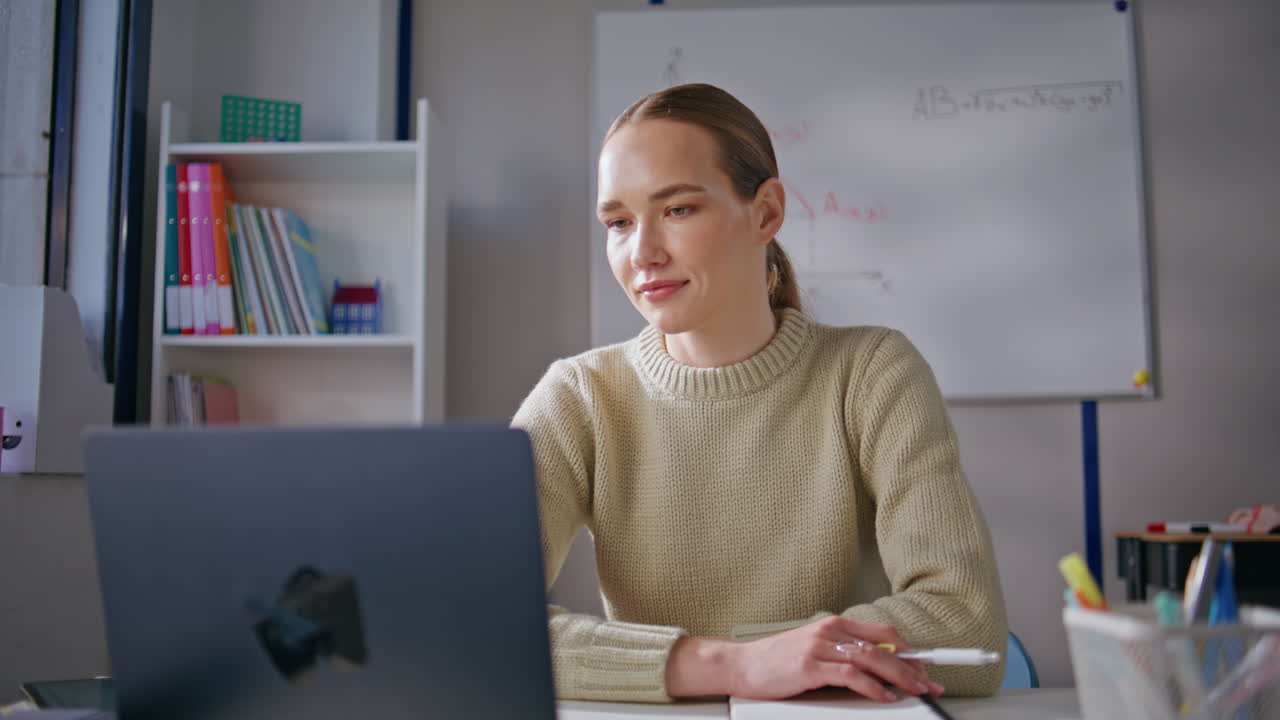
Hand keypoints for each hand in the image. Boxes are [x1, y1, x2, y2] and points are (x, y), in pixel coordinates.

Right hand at [725, 617, 943, 701]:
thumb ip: (843, 654)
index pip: (881, 633)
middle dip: (912, 666)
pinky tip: (884, 696)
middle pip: (882, 646)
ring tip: (916, 690)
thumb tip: (879, 668)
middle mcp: (829, 631)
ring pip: (870, 659)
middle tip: (929, 682)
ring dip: (899, 677)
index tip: (925, 667)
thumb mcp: (815, 650)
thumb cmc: (778, 662)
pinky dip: (873, 687)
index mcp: (833, 625)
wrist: (742, 665)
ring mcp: (819, 647)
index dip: (908, 650)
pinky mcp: (809, 666)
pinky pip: (850, 676)